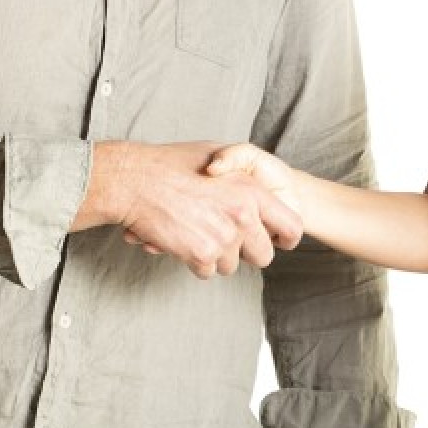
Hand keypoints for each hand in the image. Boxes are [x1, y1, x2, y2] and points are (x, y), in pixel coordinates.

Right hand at [84, 140, 302, 277]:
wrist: (135, 181)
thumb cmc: (170, 164)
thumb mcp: (215, 157)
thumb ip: (241, 177)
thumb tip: (255, 196)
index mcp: (251, 190)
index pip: (291, 225)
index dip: (286, 238)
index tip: (278, 241)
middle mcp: (243, 215)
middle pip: (263, 255)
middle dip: (245, 252)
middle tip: (224, 239)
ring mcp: (223, 237)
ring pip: (231, 266)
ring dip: (215, 256)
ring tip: (194, 231)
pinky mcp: (202, 254)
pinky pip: (206, 271)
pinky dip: (193, 261)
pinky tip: (181, 239)